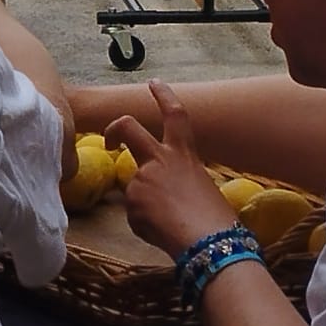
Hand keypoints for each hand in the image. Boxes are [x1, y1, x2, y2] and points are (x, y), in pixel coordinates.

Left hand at [104, 83, 236, 255]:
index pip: (175, 114)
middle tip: (109, 140)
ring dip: (146, 207)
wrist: (209, 242)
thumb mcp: (200, 188)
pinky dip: (146, 225)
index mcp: (184, 153)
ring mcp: (143, 178)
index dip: (164, 95)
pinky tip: (164, 233)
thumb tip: (161, 192)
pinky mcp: (132, 202)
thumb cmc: (216, 221)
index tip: (154, 83)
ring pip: (135, 190)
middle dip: (114, 129)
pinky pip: (135, 215)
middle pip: (128, 127)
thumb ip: (175, 181)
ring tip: (171, 225)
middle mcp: (160, 159)